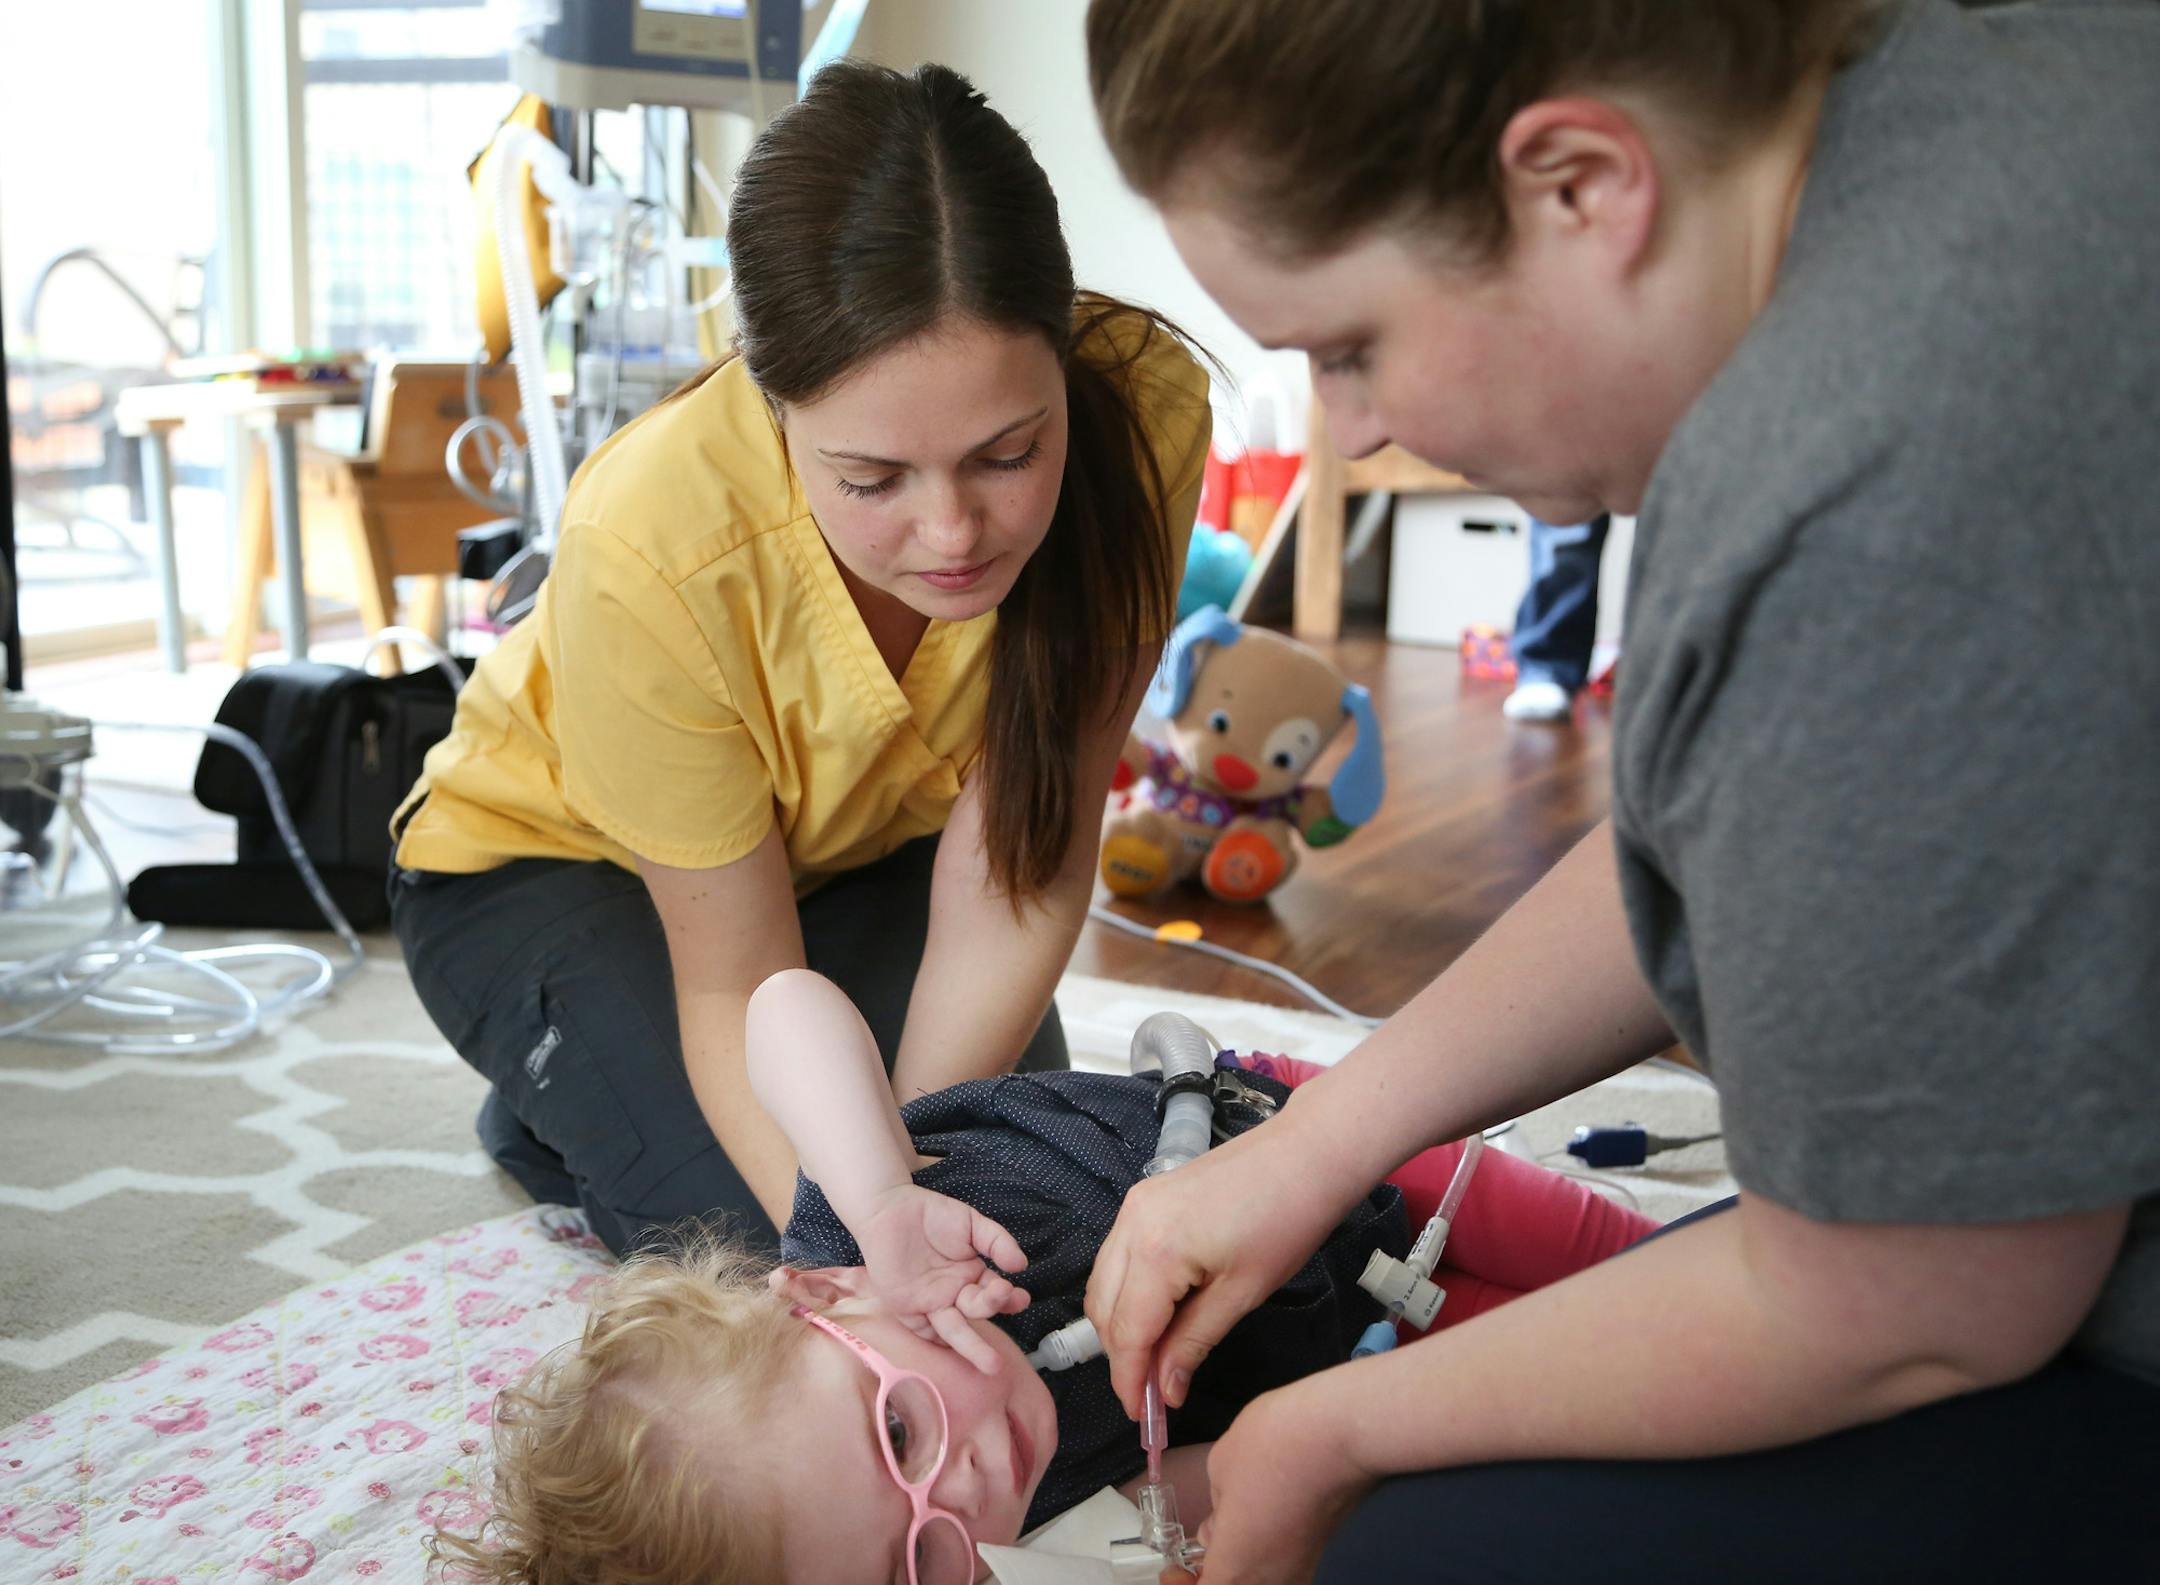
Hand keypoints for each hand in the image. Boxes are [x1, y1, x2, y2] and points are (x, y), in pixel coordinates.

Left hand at [854, 1183, 1030, 1371]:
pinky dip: (937, 1340)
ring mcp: (931, 1304)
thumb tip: (1021, 1265)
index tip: (1021, 1297)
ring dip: (972, 1346)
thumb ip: (997, 1241)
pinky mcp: (906, 1308)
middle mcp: (954, 1294)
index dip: (1008, 1299)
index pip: (994, 1294)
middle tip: (1009, 1318)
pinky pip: (923, 1330)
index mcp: (971, 1276)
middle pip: (977, 1312)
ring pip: (954, 1329)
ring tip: (990, 1363)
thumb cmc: (932, 1215)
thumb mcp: (971, 1224)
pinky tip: (951, 1349)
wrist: (889, 1209)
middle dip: (993, 1316)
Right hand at [1085, 1117, 1351, 1417]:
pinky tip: (1158, 1315)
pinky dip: (1129, 1293)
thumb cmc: (1287, 1220)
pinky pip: (1119, 1257)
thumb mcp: (1243, 1293)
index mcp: (1155, 1251)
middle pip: (1104, 1309)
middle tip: (1152, 1396)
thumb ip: (1193, 1343)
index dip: (1130, 1381)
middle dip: (1122, 1357)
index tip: (1143, 1420)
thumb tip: (1166, 1391)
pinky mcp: (1145, 1197)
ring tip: (1157, 1361)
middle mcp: (1131, 1225)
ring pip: (1105, 1283)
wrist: (1306, 1152)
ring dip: (1122, 1326)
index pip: (1126, 1332)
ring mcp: (1134, 1206)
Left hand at [1188, 1381, 1373, 1584]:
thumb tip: (1219, 1523)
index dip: (1184, 1583)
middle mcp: (1271, 1580)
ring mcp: (1302, 1568)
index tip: (1177, 1567)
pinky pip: (1284, 1566)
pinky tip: (1264, 1520)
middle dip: (1216, 1572)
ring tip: (1233, 1529)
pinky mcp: (1322, 1550)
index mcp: (1235, 1568)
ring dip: (1243, 1564)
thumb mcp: (1220, 1467)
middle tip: (1201, 1550)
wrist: (1340, 1433)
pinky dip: (1268, 1553)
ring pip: (1261, 1579)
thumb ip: (1215, 1508)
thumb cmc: (1276, 1445)